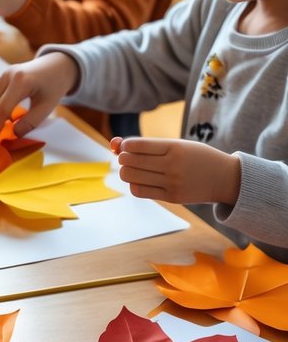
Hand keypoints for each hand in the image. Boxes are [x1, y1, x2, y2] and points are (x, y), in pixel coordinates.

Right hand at [0, 52, 79, 135]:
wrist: (59, 65)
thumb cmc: (54, 86)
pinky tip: (9, 108)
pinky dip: (1, 100)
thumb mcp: (47, 107)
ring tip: (8, 119)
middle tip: (3, 131)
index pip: (5, 106)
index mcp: (21, 81)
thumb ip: (30, 122)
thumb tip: (14, 133)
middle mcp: (10, 73)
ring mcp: (7, 71)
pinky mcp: (7, 72)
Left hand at [110, 136, 240, 206]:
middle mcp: (172, 165)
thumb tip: (115, 144)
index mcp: (174, 147)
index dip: (125, 145)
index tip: (125, 146)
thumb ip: (148, 145)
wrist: (225, 178)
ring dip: (126, 171)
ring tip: (132, 168)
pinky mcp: (173, 197)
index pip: (137, 145)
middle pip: (131, 161)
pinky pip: (141, 191)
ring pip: (132, 177)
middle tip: (126, 157)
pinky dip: (134, 184)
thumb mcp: (177, 145)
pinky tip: (140, 179)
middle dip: (122, 158)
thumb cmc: (196, 157)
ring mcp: (172, 183)